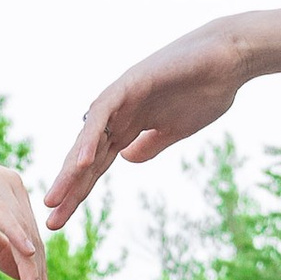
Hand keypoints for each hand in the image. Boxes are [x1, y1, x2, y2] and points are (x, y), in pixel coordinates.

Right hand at [0, 132, 48, 279]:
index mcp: (13, 197)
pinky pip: (1, 210)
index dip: (36, 273)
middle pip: (31, 238)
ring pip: (21, 229)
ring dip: (29, 264)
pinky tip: (26, 252)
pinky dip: (15, 232)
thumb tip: (21, 273)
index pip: (31, 241)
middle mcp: (13, 186)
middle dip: (36, 275)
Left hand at [44, 16, 252, 224]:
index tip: (61, 219)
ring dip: (70, 170)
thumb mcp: (175, 130)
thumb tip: (126, 160)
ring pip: (88, 139)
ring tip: (54, 198)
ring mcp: (121, 98)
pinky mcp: (130, 83)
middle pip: (86, 157)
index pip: (96, 166)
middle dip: (69, 189)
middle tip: (50, 220)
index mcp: (128, 127)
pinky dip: (90, 138)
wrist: (230, 59)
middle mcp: (118, 114)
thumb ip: (149, 144)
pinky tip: (78, 164)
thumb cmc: (207, 90)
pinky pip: (103, 114)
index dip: (79, 192)